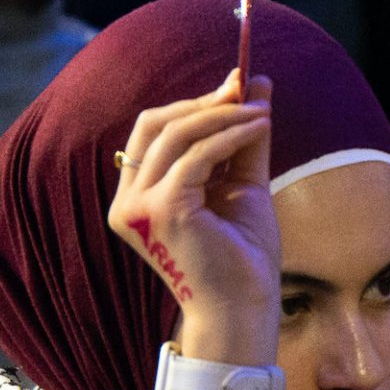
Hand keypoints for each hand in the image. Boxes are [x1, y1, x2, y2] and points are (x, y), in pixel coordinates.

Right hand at [108, 69, 280, 367]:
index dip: (192, 104)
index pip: (153, 133)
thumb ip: (243, 137)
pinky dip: (230, 135)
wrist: (245, 306)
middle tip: (244, 88)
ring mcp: (139, 207)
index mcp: (138, 196)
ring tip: (261, 112)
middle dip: (203, 102)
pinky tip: (260, 128)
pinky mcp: (162, 211)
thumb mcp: (243, 183)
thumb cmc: (242, 255)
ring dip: (223, 115)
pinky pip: (197, 156)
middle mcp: (128, 201)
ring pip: (176, 134)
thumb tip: (255, 83)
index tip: (234, 84)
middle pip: (154, 124)